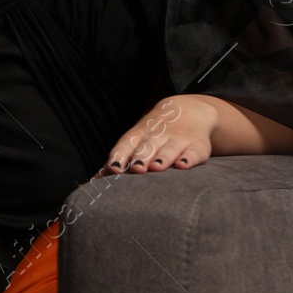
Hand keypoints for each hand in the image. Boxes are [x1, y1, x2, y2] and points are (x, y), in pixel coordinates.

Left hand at [96, 96, 217, 176]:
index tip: (114, 168)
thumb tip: (95, 181)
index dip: (120, 155)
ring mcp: (177, 139)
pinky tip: (183, 165)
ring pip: (169, 149)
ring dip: (162, 157)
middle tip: (136, 168)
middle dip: (141, 157)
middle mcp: (157, 136)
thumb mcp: (136, 141)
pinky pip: (193, 152)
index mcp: (138, 136)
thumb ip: (118, 161)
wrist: (187, 110)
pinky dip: (189, 158)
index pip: (126, 144)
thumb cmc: (153, 134)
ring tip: (156, 168)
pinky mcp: (197, 146)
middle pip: (147, 147)